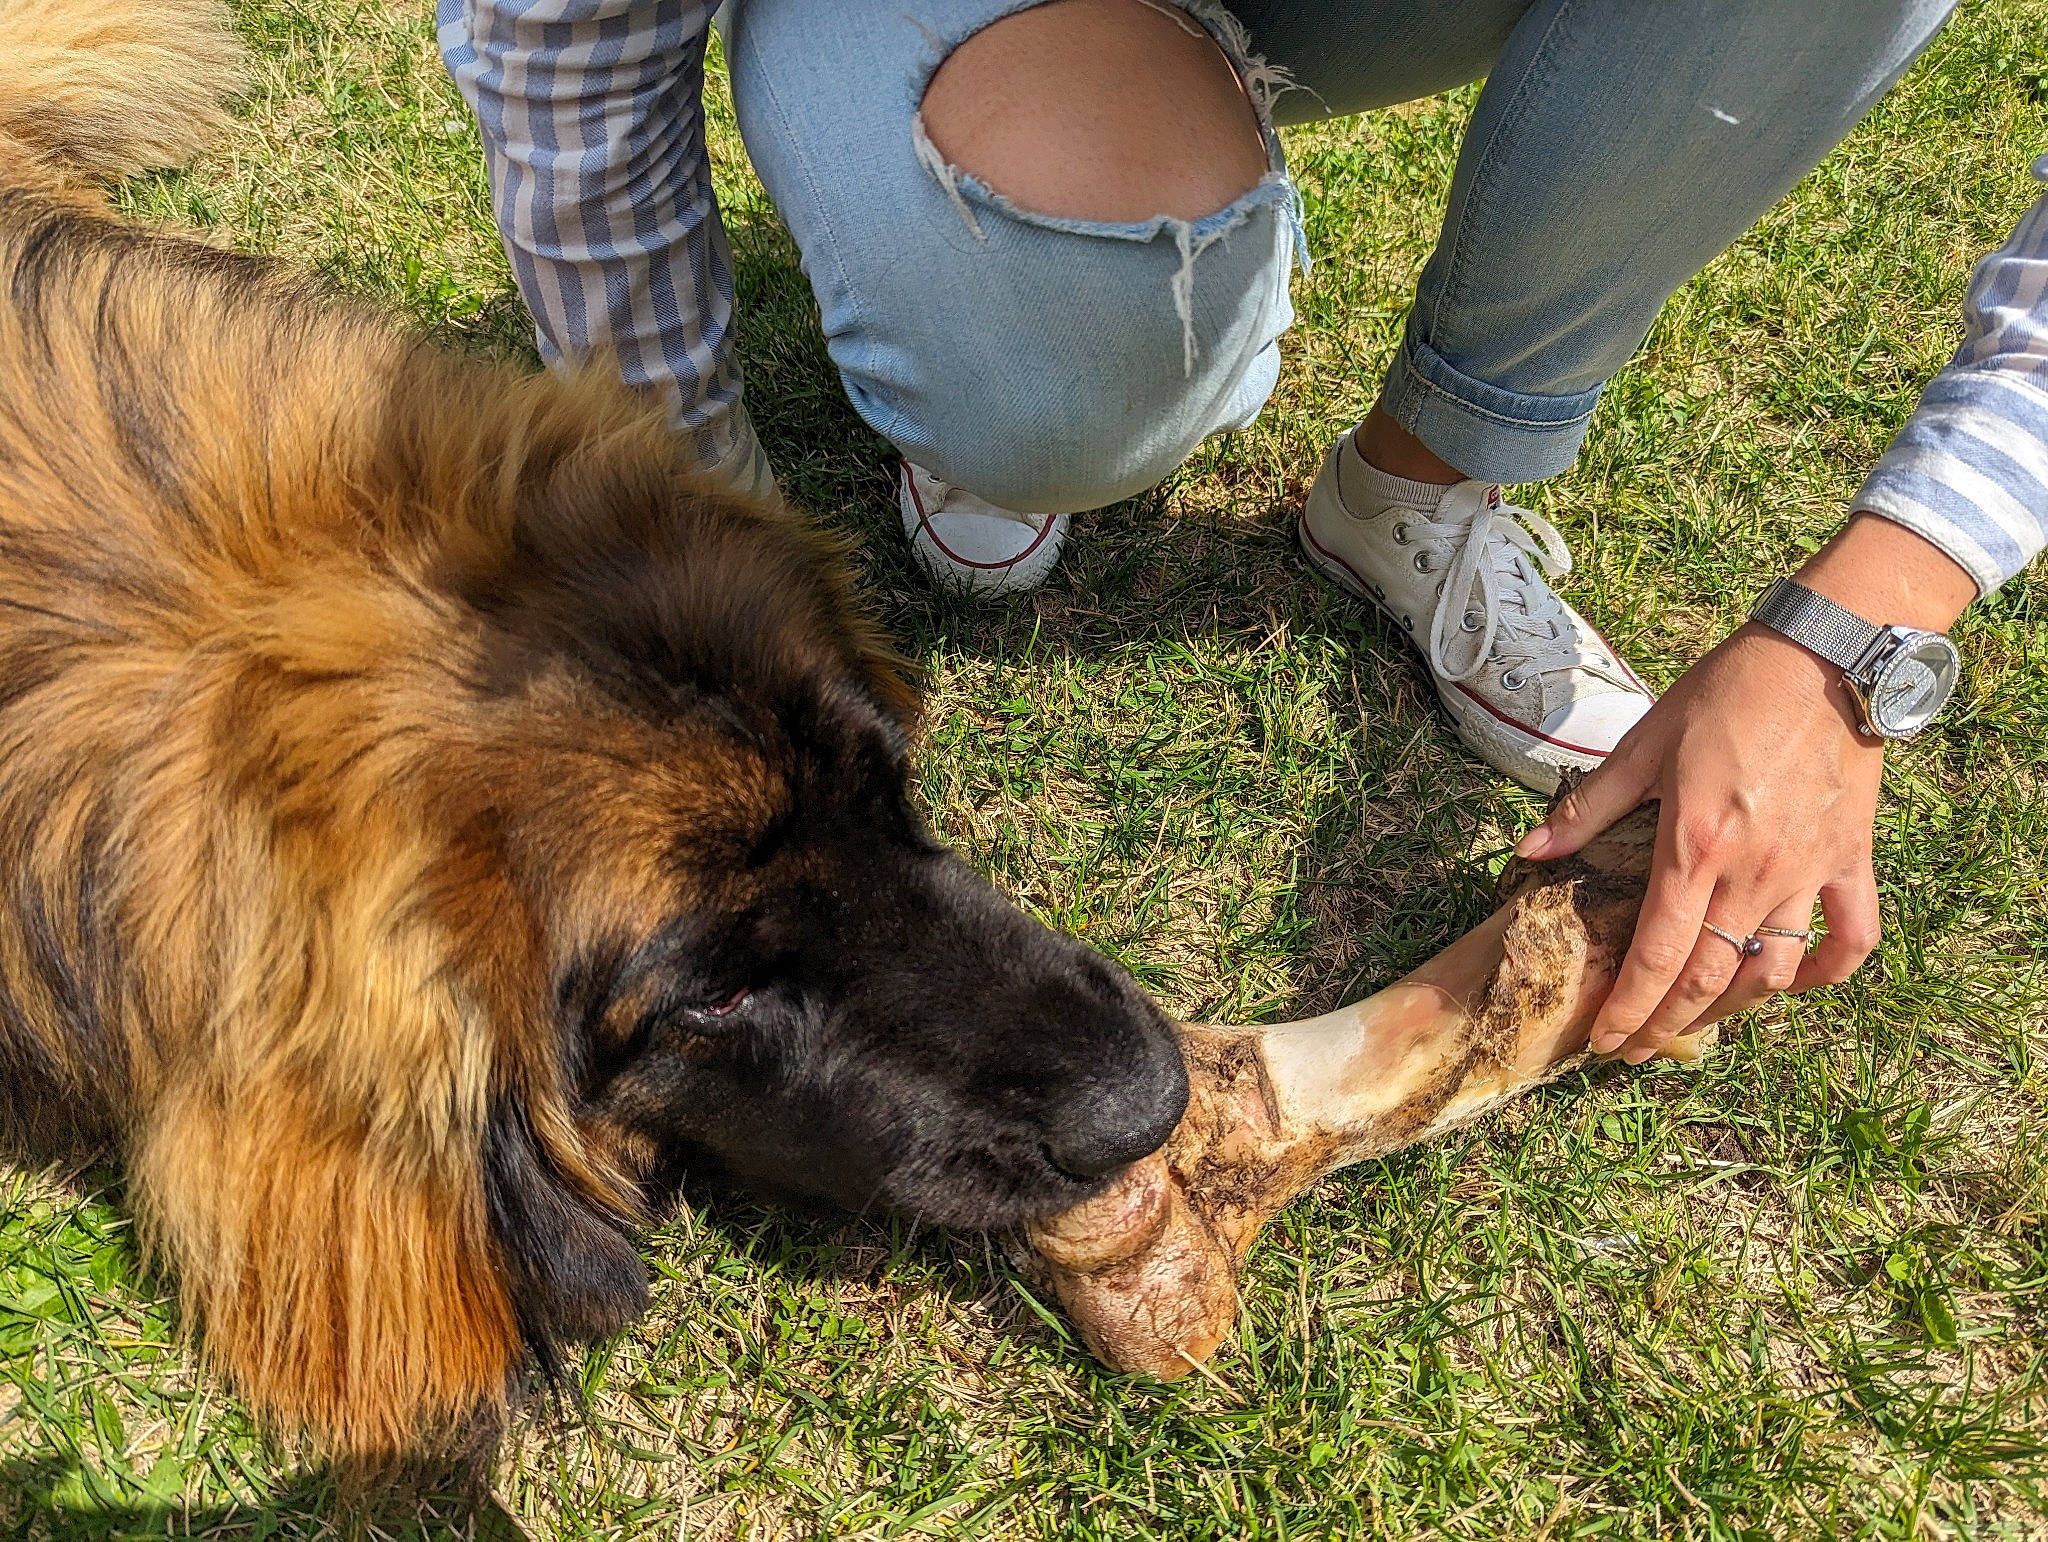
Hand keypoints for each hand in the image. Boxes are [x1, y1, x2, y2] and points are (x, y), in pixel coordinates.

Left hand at [1514, 624, 1884, 1061]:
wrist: (1825, 657)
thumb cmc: (1727, 692)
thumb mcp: (1644, 742)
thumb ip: (1588, 806)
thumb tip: (1529, 848)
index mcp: (1693, 847)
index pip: (1657, 955)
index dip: (1629, 1009)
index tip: (1606, 1042)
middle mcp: (1753, 873)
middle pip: (1710, 980)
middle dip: (1666, 1025)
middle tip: (1636, 1049)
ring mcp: (1808, 872)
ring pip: (1773, 972)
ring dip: (1732, 1009)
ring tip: (1694, 1024)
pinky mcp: (1851, 860)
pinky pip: (1850, 937)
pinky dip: (1825, 973)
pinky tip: (1794, 984)